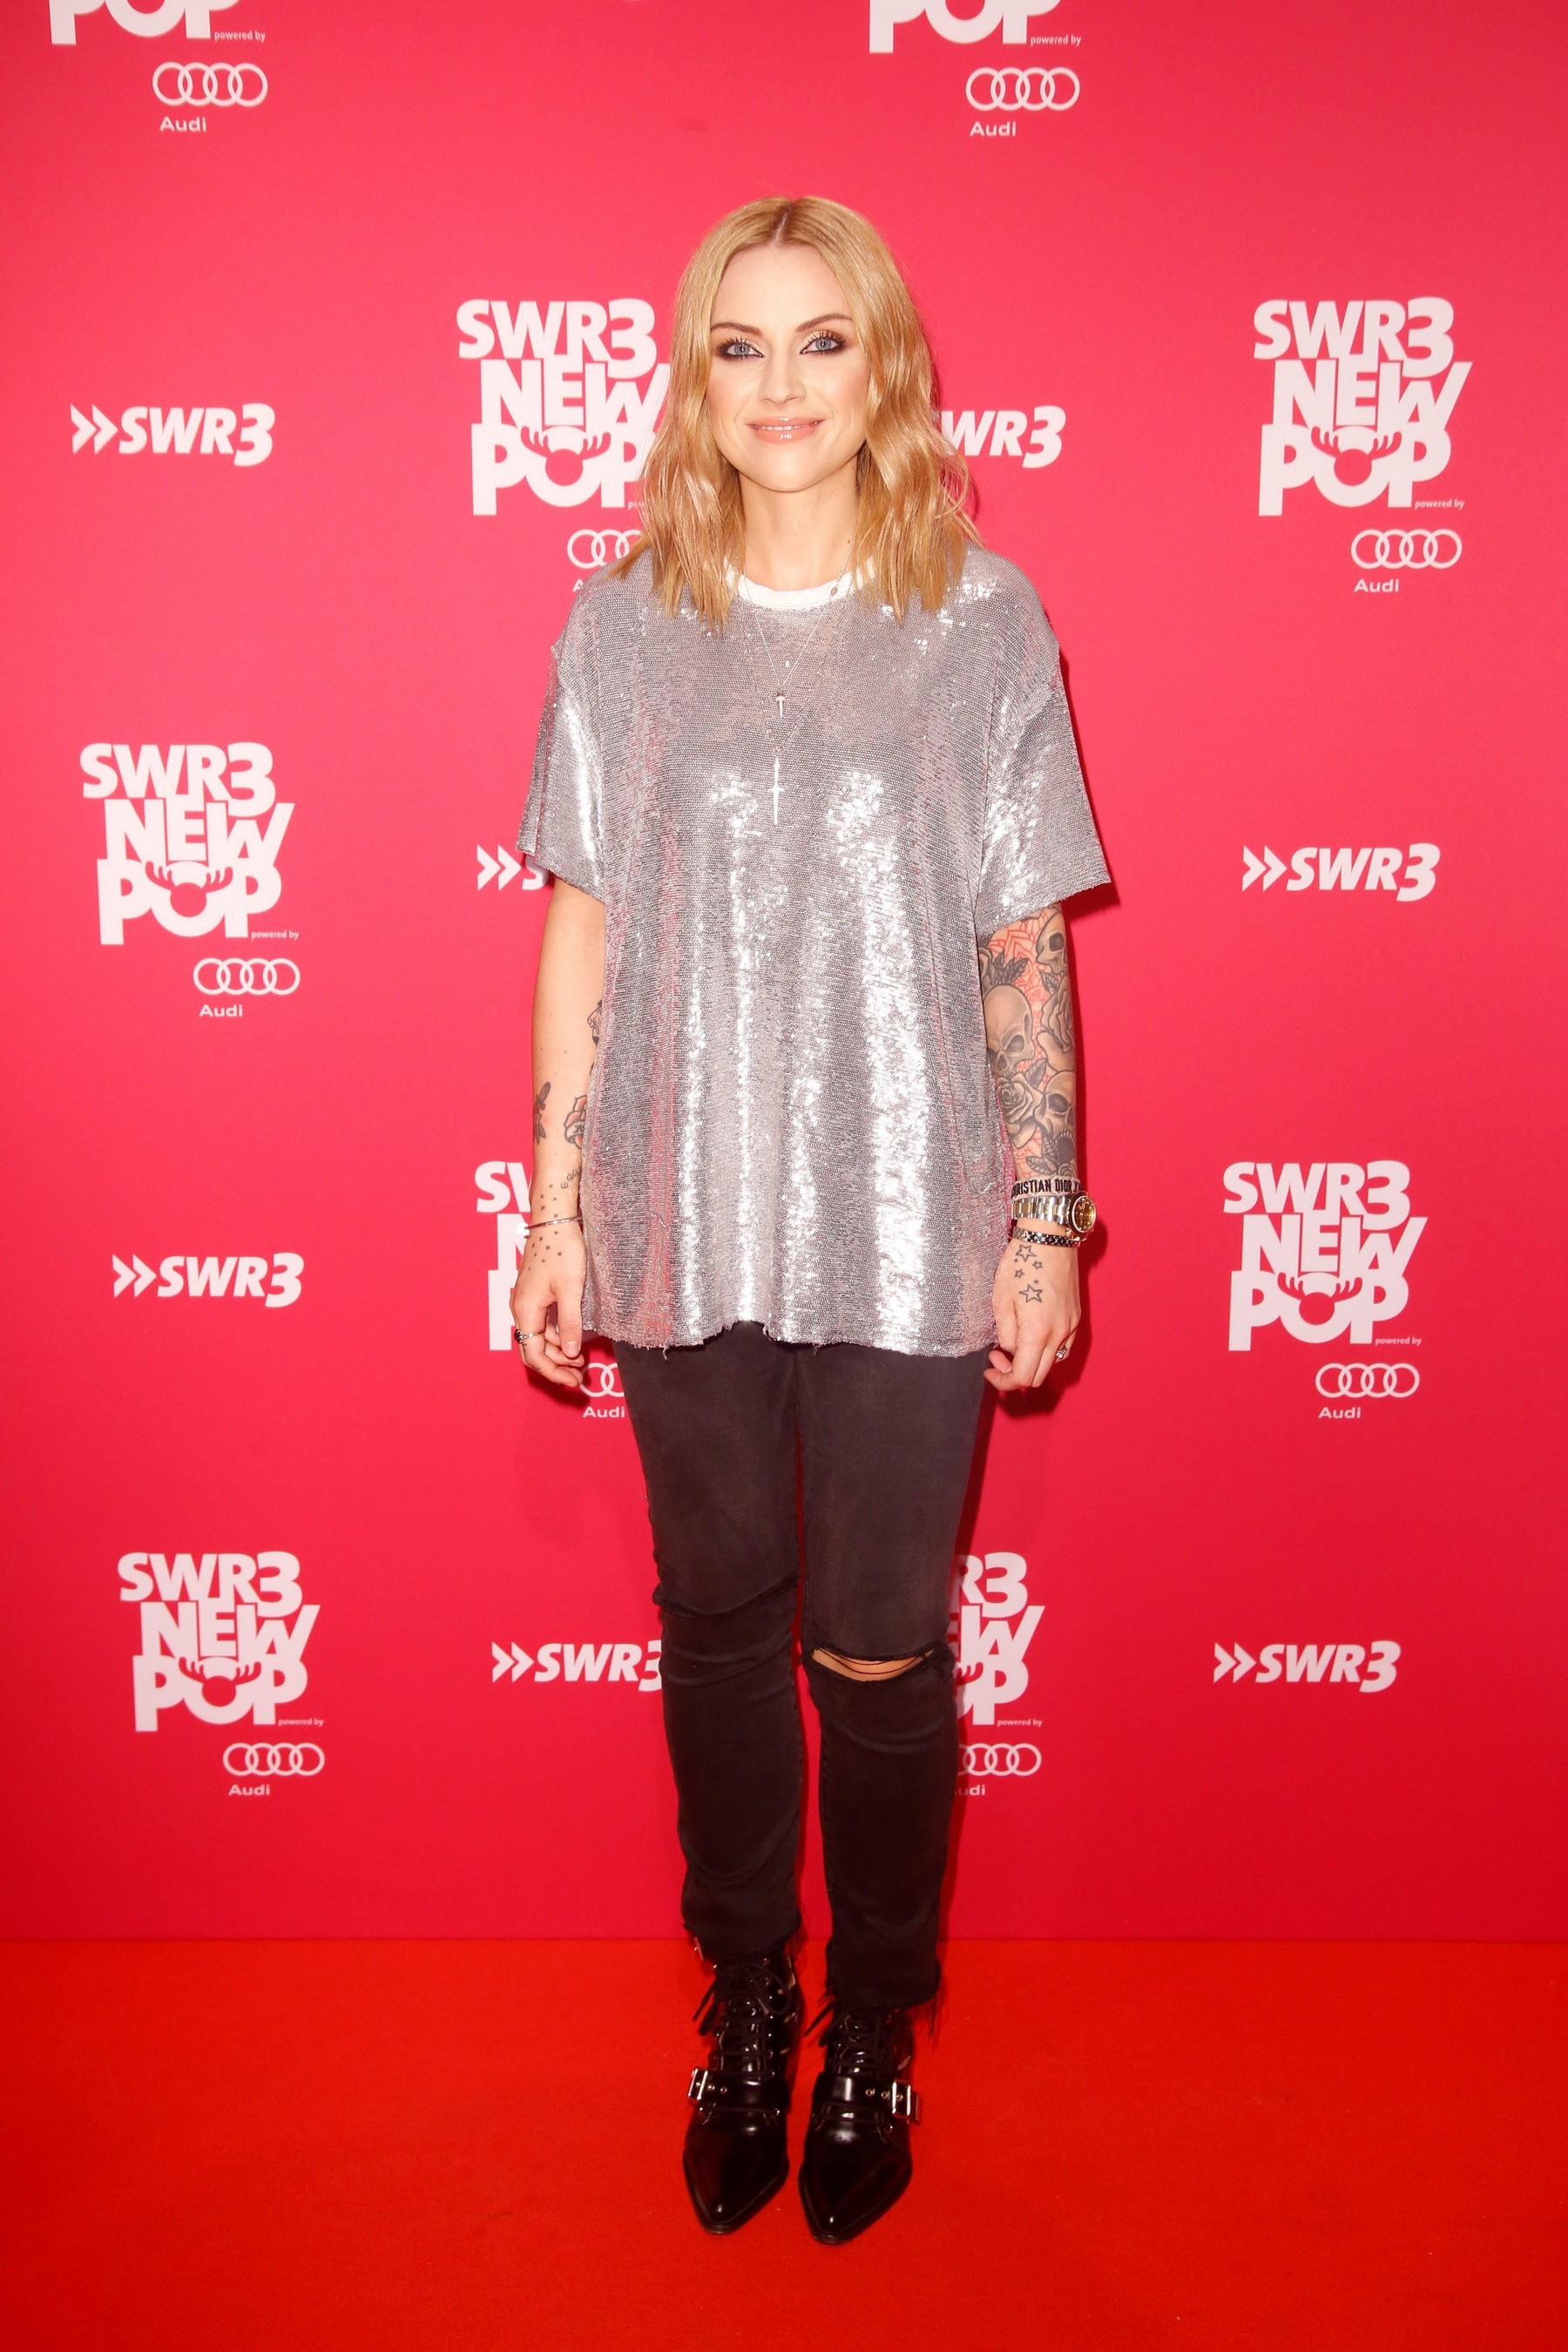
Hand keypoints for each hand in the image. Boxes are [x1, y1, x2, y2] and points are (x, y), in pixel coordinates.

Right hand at [509, 1220, 587, 1389]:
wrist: (553, 1220)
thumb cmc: (562, 1250)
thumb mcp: (572, 1289)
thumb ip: (570, 1322)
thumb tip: (572, 1352)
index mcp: (526, 1310)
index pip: (534, 1355)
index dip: (553, 1372)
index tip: (574, 1382)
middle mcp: (521, 1308)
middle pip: (533, 1349)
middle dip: (555, 1366)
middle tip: (579, 1377)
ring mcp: (526, 1301)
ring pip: (538, 1337)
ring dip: (558, 1351)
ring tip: (581, 1360)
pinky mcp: (535, 1294)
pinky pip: (542, 1324)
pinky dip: (557, 1336)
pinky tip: (573, 1338)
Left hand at [988, 1232, 1079, 1391]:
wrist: (1050, 1236)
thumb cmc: (1022, 1263)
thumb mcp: (1001, 1299)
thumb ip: (1006, 1333)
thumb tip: (1010, 1350)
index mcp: (1038, 1332)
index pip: (1023, 1376)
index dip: (1003, 1380)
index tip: (989, 1370)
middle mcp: (1060, 1333)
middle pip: (1038, 1375)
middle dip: (1014, 1374)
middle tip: (997, 1357)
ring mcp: (1071, 1326)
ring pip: (1052, 1362)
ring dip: (1031, 1362)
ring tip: (1013, 1345)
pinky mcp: (1076, 1317)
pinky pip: (1062, 1347)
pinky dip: (1045, 1350)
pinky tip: (1030, 1335)